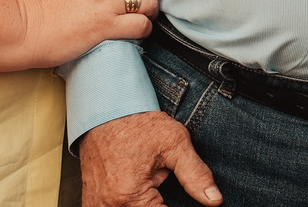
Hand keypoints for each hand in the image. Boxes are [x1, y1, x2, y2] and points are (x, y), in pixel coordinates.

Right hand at [81, 110, 219, 206]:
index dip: (176, 204)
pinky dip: (130, 200)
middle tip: (157, 175)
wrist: (104, 111)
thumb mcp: (174, 143)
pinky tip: (134, 181)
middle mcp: (108, 206)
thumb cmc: (138, 124)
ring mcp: (97, 205)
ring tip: (144, 175)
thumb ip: (195, 175)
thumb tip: (215, 200)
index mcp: (129, 197)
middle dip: (158, 200)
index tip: (170, 181)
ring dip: (144, 201)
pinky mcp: (92, 201)